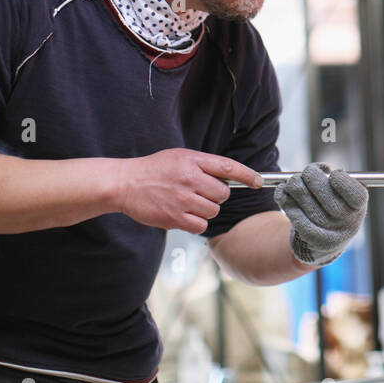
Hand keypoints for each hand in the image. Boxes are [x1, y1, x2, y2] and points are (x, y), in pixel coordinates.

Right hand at [112, 148, 262, 233]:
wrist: (125, 184)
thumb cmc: (154, 170)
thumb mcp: (180, 157)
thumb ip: (204, 165)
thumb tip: (229, 177)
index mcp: (192, 161)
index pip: (228, 167)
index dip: (248, 175)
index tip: (259, 182)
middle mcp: (189, 179)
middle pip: (223, 194)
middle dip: (216, 196)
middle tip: (200, 192)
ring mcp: (182, 199)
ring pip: (213, 211)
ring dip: (206, 209)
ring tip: (188, 202)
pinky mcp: (174, 217)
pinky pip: (201, 225)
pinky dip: (196, 222)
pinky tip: (183, 214)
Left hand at [274, 163, 368, 266]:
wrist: (326, 241)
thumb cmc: (335, 208)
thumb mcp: (343, 195)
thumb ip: (336, 180)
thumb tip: (321, 168)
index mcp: (358, 209)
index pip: (355, 194)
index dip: (341, 180)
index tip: (333, 174)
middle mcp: (346, 222)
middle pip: (326, 193)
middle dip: (312, 176)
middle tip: (308, 172)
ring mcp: (328, 231)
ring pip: (304, 197)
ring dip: (294, 184)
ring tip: (293, 182)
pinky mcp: (309, 237)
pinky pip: (292, 211)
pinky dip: (284, 197)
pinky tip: (283, 192)